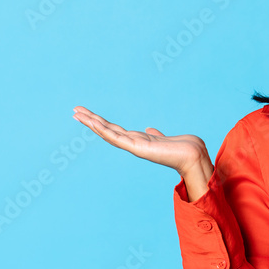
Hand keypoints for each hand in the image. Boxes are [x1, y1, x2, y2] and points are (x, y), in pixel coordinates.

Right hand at [72, 106, 211, 178]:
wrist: (193, 156)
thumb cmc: (182, 148)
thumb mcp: (164, 138)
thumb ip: (155, 136)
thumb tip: (150, 130)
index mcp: (137, 141)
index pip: (114, 130)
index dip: (101, 123)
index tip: (89, 115)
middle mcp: (132, 144)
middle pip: (107, 130)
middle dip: (91, 121)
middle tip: (75, 112)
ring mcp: (133, 146)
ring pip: (107, 133)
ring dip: (92, 124)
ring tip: (77, 114)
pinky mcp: (137, 148)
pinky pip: (116, 138)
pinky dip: (103, 130)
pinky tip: (93, 123)